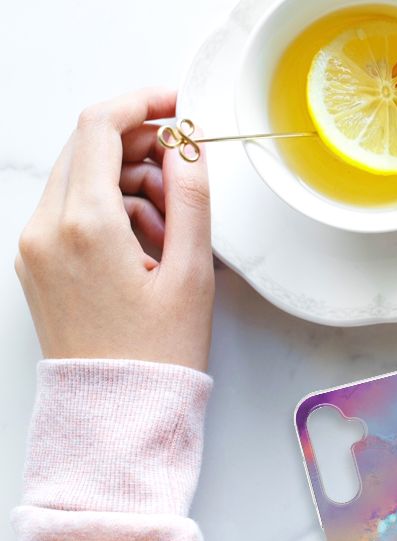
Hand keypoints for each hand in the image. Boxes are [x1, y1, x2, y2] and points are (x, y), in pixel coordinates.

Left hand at [15, 88, 213, 371]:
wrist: (117, 412)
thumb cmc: (157, 354)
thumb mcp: (191, 273)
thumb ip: (191, 198)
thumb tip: (188, 147)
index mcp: (85, 225)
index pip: (101, 127)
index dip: (143, 103)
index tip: (177, 105)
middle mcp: (46, 229)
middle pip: (88, 148)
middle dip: (141, 147)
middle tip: (185, 174)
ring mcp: (35, 246)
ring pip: (81, 178)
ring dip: (129, 182)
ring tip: (173, 228)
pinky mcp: (37, 263)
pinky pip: (72, 210)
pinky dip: (110, 210)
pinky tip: (147, 245)